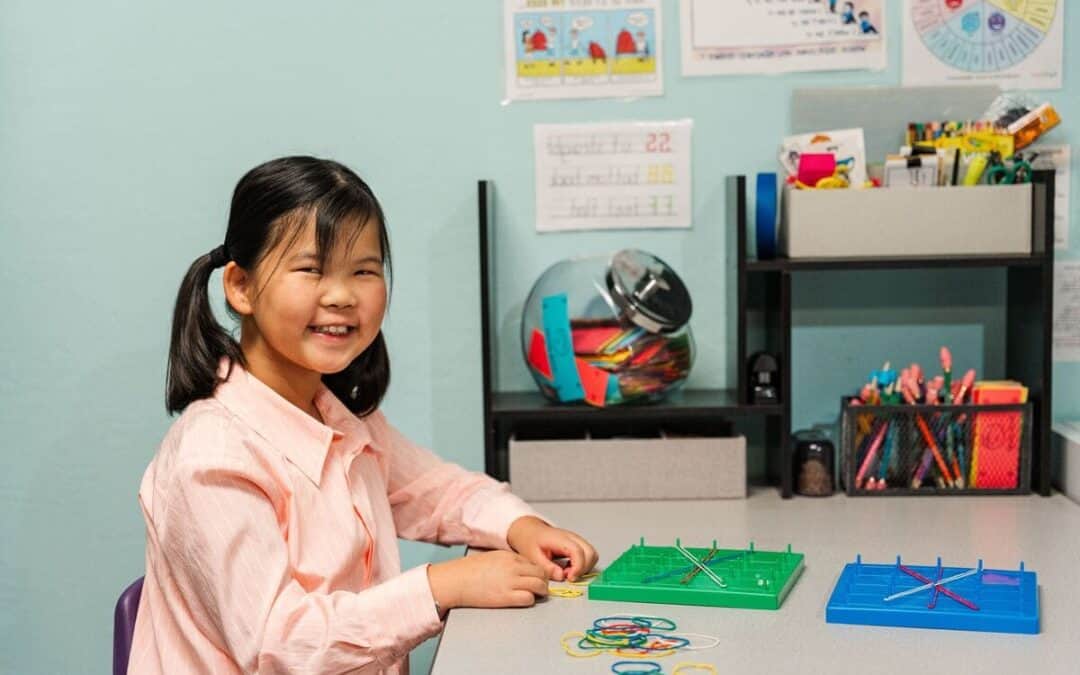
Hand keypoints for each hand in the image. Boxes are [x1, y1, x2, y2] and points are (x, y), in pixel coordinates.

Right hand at [427, 551, 547, 611]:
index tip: (538, 578)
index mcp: (510, 557)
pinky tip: (523, 600)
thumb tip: (523, 569)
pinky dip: (529, 600)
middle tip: (540, 587)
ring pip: (539, 586)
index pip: (536, 564)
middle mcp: (513, 567)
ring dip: (540, 591)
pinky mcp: (506, 597)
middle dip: (543, 581)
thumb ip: (509, 562)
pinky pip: (528, 598)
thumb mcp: (492, 558)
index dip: (539, 572)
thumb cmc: (470, 570)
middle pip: (541, 574)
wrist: (456, 580)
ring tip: (535, 595)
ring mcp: (510, 582)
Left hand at [506, 516, 598, 582]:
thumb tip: (561, 577)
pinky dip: (583, 565)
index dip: (578, 567)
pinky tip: (569, 568)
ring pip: (592, 554)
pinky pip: (588, 555)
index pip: (578, 552)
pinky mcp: (577, 545)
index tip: (570, 578)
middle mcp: (572, 538)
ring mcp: (576, 540)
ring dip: (585, 567)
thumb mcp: (533, 556)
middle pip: (590, 552)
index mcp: (561, 539)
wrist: (530, 531)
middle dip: (584, 568)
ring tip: (568, 572)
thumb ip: (547, 567)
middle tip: (569, 576)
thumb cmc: (531, 542)